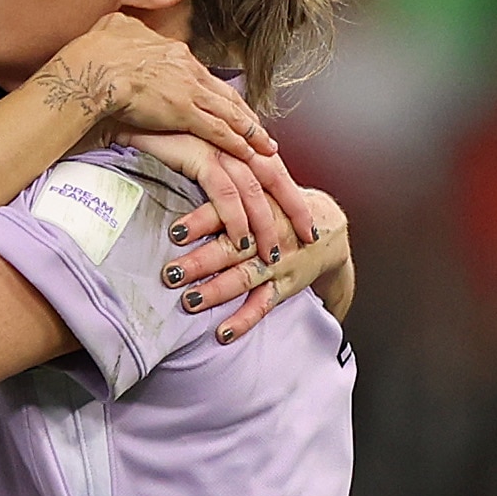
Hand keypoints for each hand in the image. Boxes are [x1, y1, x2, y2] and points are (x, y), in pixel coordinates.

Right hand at [34, 15, 275, 174]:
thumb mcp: (113, 28)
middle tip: (260, 129)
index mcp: (173, 52)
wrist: (93, 67)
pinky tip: (249, 152)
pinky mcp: (184, 111)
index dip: (219, 93)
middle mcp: (188, 68)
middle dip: (245, 114)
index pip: (204, 76)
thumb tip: (119, 26)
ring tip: (266, 146)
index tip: (229, 105)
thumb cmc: (95, 51)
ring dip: (251, 131)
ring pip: (229, 112)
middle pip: (225, 94)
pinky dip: (236, 142)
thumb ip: (124, 31)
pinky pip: (218, 129)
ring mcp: (188, 90)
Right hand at [136, 124, 320, 272]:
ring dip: (264, 224)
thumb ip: (207, 167)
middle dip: (294, 207)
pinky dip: (235, 217)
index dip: (290, 194)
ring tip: (272, 253)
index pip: (271, 167)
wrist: (117, 110)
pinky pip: (224, 190)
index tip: (304, 220)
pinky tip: (241, 240)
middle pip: (273, 175)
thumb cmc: (148, 132)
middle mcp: (230, 138)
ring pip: (253, 188)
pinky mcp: (196, 152)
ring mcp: (215, 143)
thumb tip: (221, 195)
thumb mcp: (185, 151)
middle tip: (309, 236)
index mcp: (232, 137)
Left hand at [171, 184, 353, 338]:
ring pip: (243, 278)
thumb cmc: (277, 204)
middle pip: (230, 248)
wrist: (325, 228)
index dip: (201, 222)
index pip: (226, 211)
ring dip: (216, 292)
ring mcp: (276, 263)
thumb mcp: (258, 183)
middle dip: (199, 263)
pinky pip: (263, 306)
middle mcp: (266, 234)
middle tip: (170, 273)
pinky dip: (243, 321)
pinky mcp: (283, 286)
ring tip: (190, 302)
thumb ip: (222, 178)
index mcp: (256, 205)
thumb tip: (173, 162)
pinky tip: (222, 333)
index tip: (175, 233)